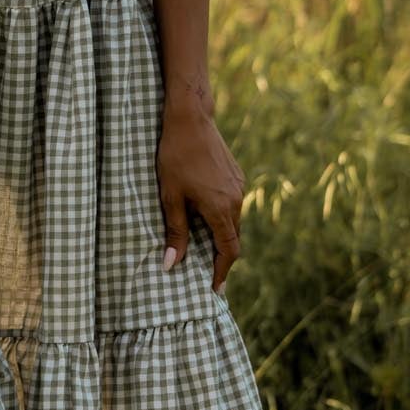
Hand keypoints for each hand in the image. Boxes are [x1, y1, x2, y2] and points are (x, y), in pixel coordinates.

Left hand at [156, 99, 246, 294]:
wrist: (190, 120)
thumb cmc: (175, 157)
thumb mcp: (170, 196)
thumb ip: (175, 232)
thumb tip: (171, 265)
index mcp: (220, 209)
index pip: (228, 251)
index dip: (221, 273)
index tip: (214, 290)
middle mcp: (235, 200)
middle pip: (233, 239)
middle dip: (221, 258)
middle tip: (206, 274)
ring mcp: (238, 186)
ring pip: (233, 222)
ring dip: (221, 237)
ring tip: (203, 248)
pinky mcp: (236, 176)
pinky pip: (232, 206)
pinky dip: (222, 219)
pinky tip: (205, 217)